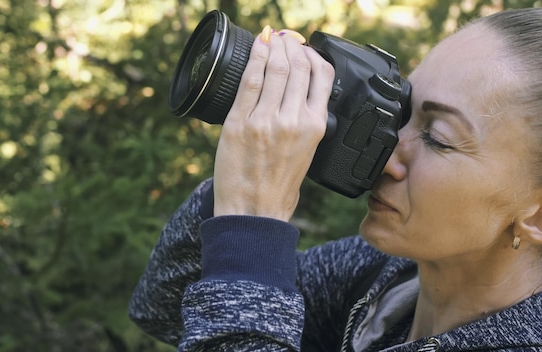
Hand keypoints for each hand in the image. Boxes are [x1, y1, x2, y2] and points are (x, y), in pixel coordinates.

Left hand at [213, 26, 334, 220]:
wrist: (254, 211)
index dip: (314, 55)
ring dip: (273, 47)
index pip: (323, 76)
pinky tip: (256, 47)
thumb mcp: (306, 152)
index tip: (305, 49)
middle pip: (298, 66)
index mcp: (315, 126)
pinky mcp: (239, 122)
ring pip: (275, 68)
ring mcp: (266, 120)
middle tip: (285, 38)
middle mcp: (294, 120)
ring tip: (271, 38)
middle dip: (292, 45)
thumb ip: (305, 122)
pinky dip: (254, 59)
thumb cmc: (279, 186)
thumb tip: (299, 92)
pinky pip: (250, 81)